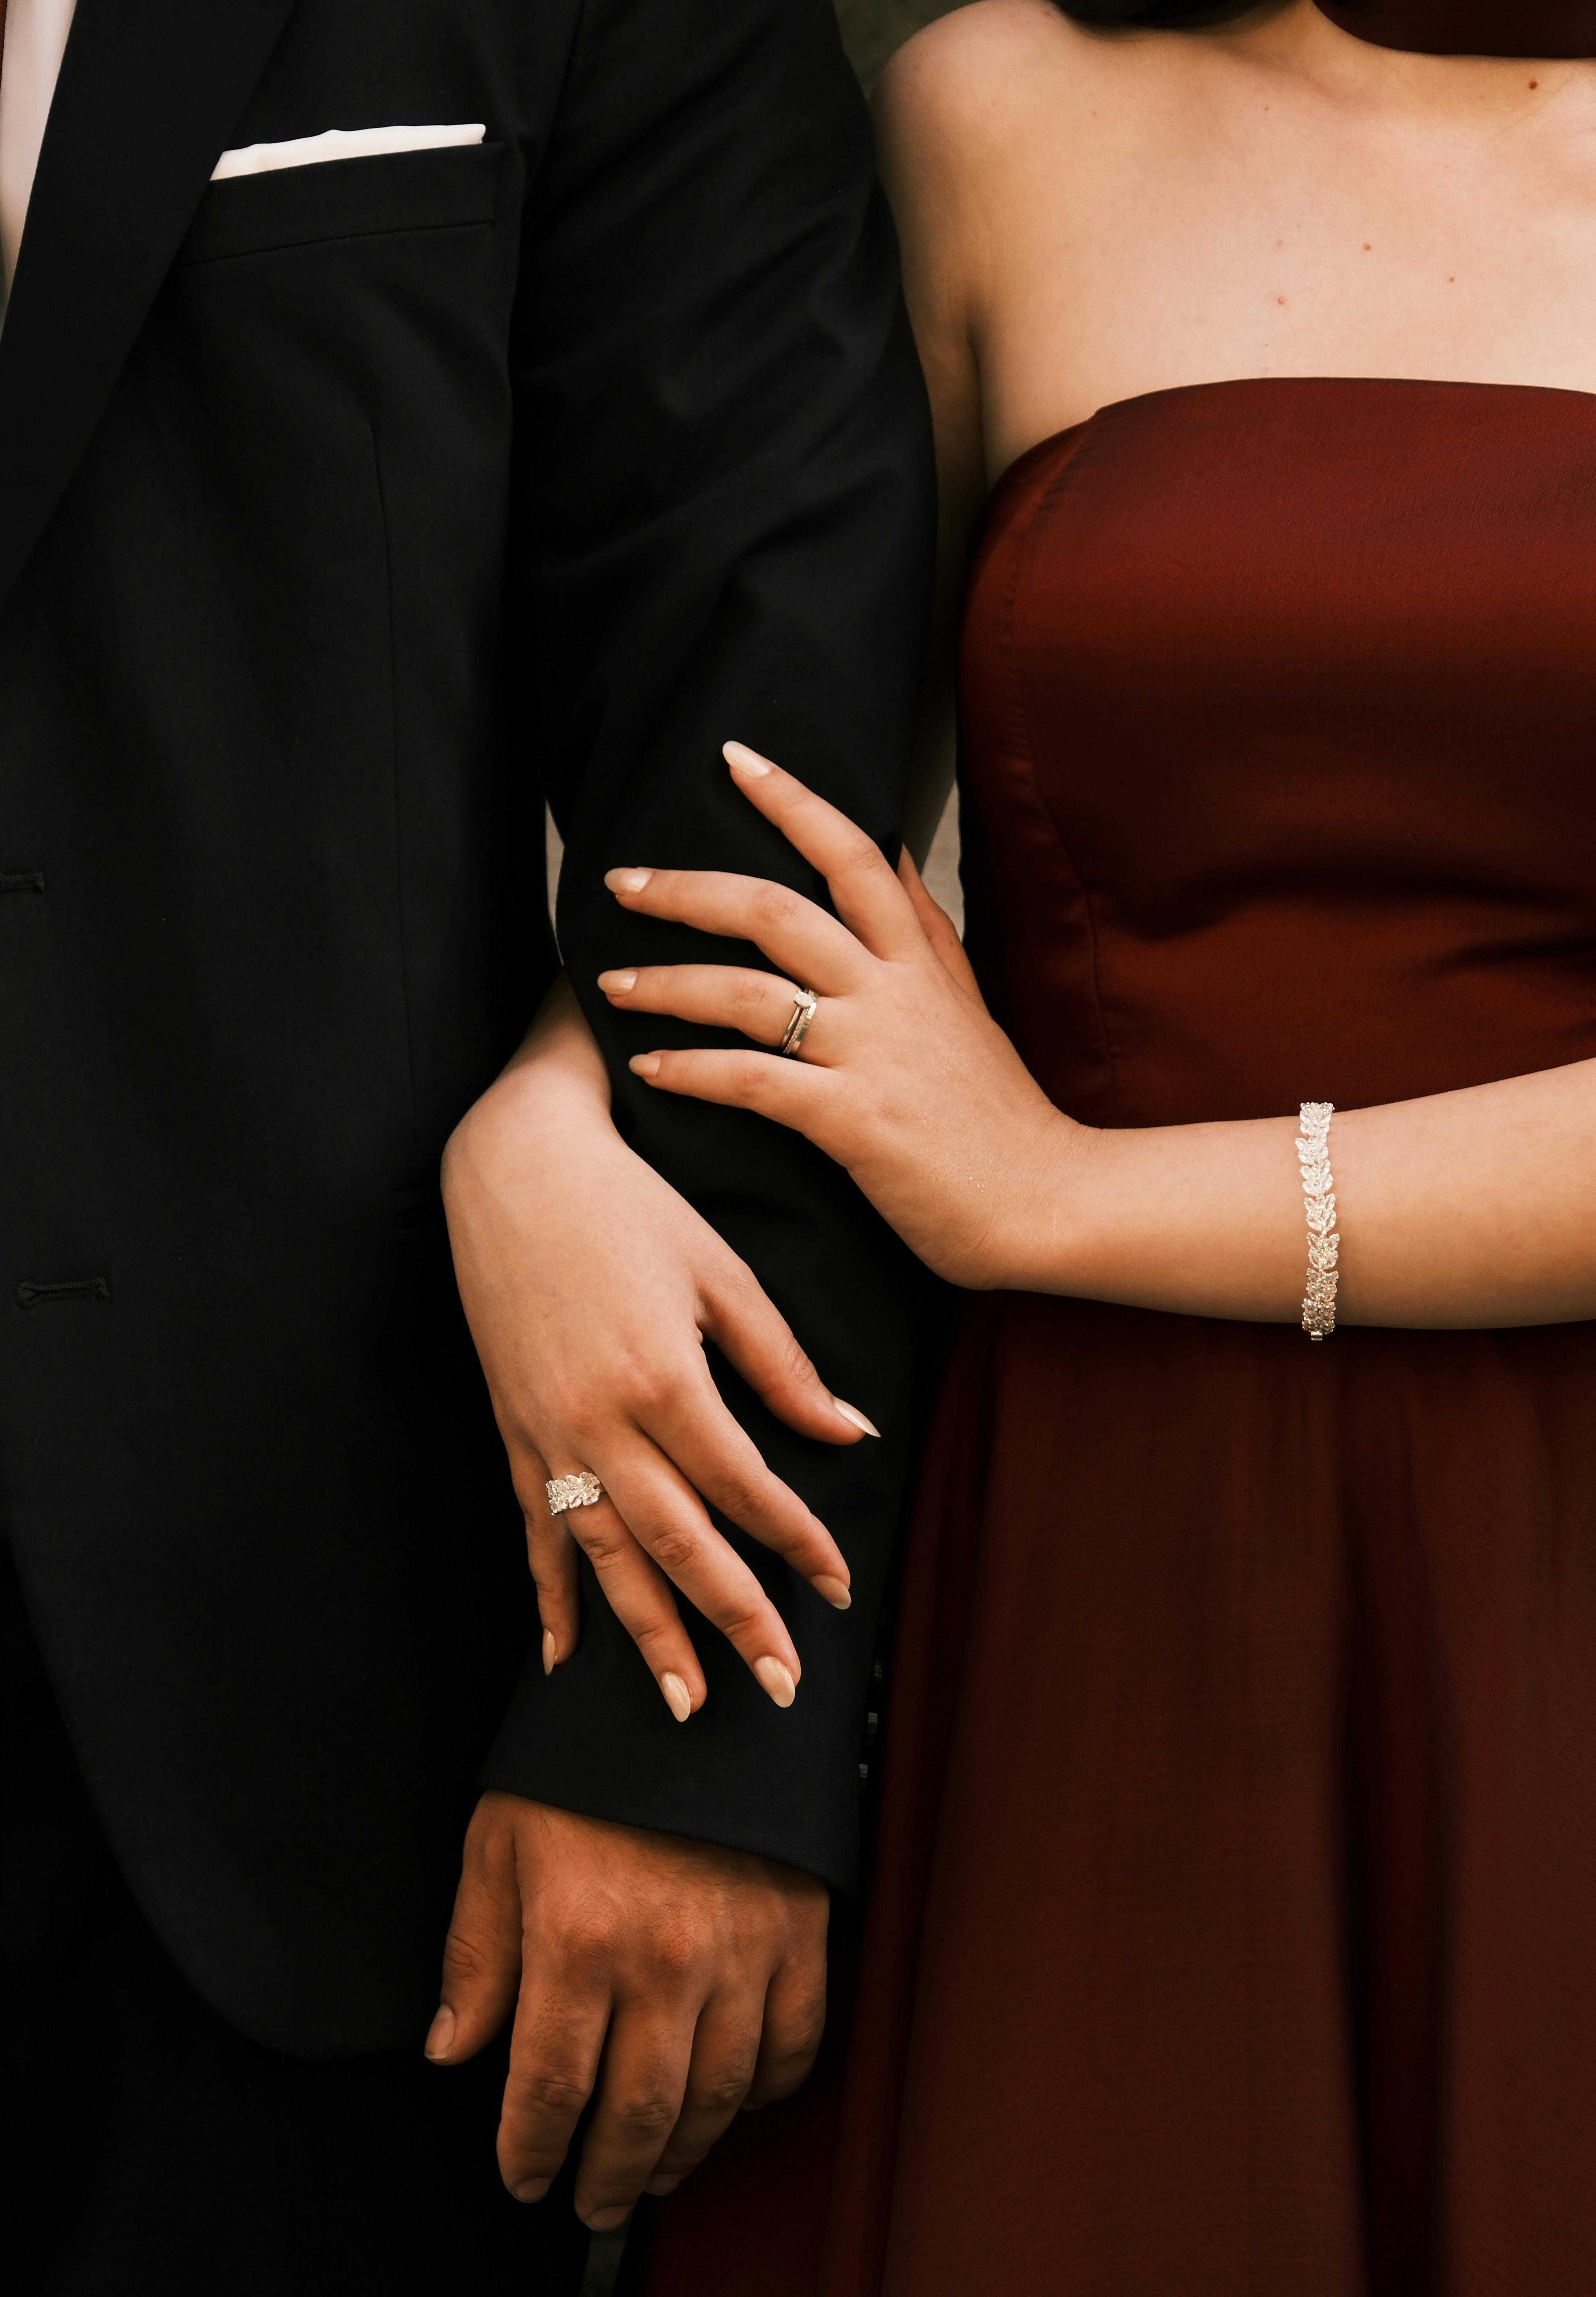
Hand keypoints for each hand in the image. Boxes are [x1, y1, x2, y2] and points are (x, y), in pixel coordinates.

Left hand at [425, 1793, 827, 2228]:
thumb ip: (477, 1953)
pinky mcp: (798, 1933)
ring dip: (679, 2155)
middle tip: (591, 2202)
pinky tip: (732, 2101)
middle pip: (636, 2117)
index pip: (548, 2094)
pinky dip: (764, 2090)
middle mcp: (664, 1960)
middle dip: (607, 2179)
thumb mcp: (501, 1841)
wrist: (691, 1692)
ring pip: (713, 2098)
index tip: (524, 2177)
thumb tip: (453, 2050)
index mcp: (578, 1941)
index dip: (530, 2154)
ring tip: (653, 2173)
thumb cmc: (586, 1764)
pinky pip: (792, 2044)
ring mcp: (740, 1951)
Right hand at [443, 978, 878, 1719]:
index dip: (798, 1541)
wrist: (516, 1164)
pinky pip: (533, 1530)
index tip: (840, 1586)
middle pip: (678, 1543)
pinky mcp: (513, 1429)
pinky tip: (562, 1658)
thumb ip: (783, 1365)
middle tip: (781, 1687)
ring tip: (687, 1703)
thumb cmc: (633, 1207)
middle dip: (734, 1620)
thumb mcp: (723, 1272)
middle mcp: (601, 1419)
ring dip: (647, 1635)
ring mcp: (548, 1431)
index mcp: (664, 1377)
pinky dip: (549, 1597)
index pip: (746, 1487)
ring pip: (605, 1556)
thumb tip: (851, 1435)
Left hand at [596, 744, 1077, 1288]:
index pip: (853, 853)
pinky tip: (647, 1068)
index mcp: (919, 961)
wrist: (1044, 1200)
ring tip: (610, 983)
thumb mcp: (967, 1002)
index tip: (735, 758)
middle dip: (689, 888)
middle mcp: (892, 994)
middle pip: (776, 909)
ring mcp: (872, 1055)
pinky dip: (691, 1070)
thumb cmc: (995, 1113)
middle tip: (623, 880)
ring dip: (669, 982)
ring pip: (749, 992)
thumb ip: (924, 929)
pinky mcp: (853, 1122)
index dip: (793, 800)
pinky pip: (752, 1081)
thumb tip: (889, 849)